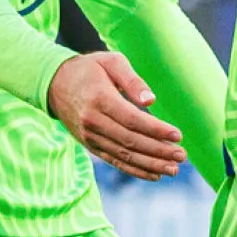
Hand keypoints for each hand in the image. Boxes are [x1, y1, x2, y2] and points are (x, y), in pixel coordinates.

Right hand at [46, 51, 186, 180]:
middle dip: (158, 151)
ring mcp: (90, 136)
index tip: (178, 135)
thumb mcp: (111, 62)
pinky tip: (154, 175)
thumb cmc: (90, 69)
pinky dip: (135, 170)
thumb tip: (150, 101)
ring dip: (150, 165)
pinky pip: (114, 161)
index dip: (156, 130)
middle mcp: (93, 121)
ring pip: (124, 155)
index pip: (132, 120)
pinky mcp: (90, 145)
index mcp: (99, 99)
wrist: (55, 84)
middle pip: (130, 141)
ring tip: (173, 169)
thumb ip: (132, 80)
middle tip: (182, 155)